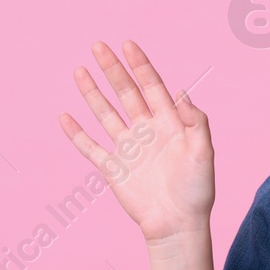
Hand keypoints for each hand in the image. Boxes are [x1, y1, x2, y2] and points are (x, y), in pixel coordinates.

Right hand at [58, 40, 214, 243]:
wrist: (178, 224)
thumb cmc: (196, 190)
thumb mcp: (203, 152)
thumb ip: (196, 121)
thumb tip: (182, 93)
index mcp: (169, 123)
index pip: (152, 87)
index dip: (140, 66)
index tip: (128, 45)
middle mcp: (146, 131)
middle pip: (125, 94)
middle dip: (112, 70)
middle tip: (98, 46)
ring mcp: (128, 149)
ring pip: (105, 114)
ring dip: (92, 93)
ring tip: (79, 70)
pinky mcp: (113, 169)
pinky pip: (91, 148)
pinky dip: (77, 134)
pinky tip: (65, 117)